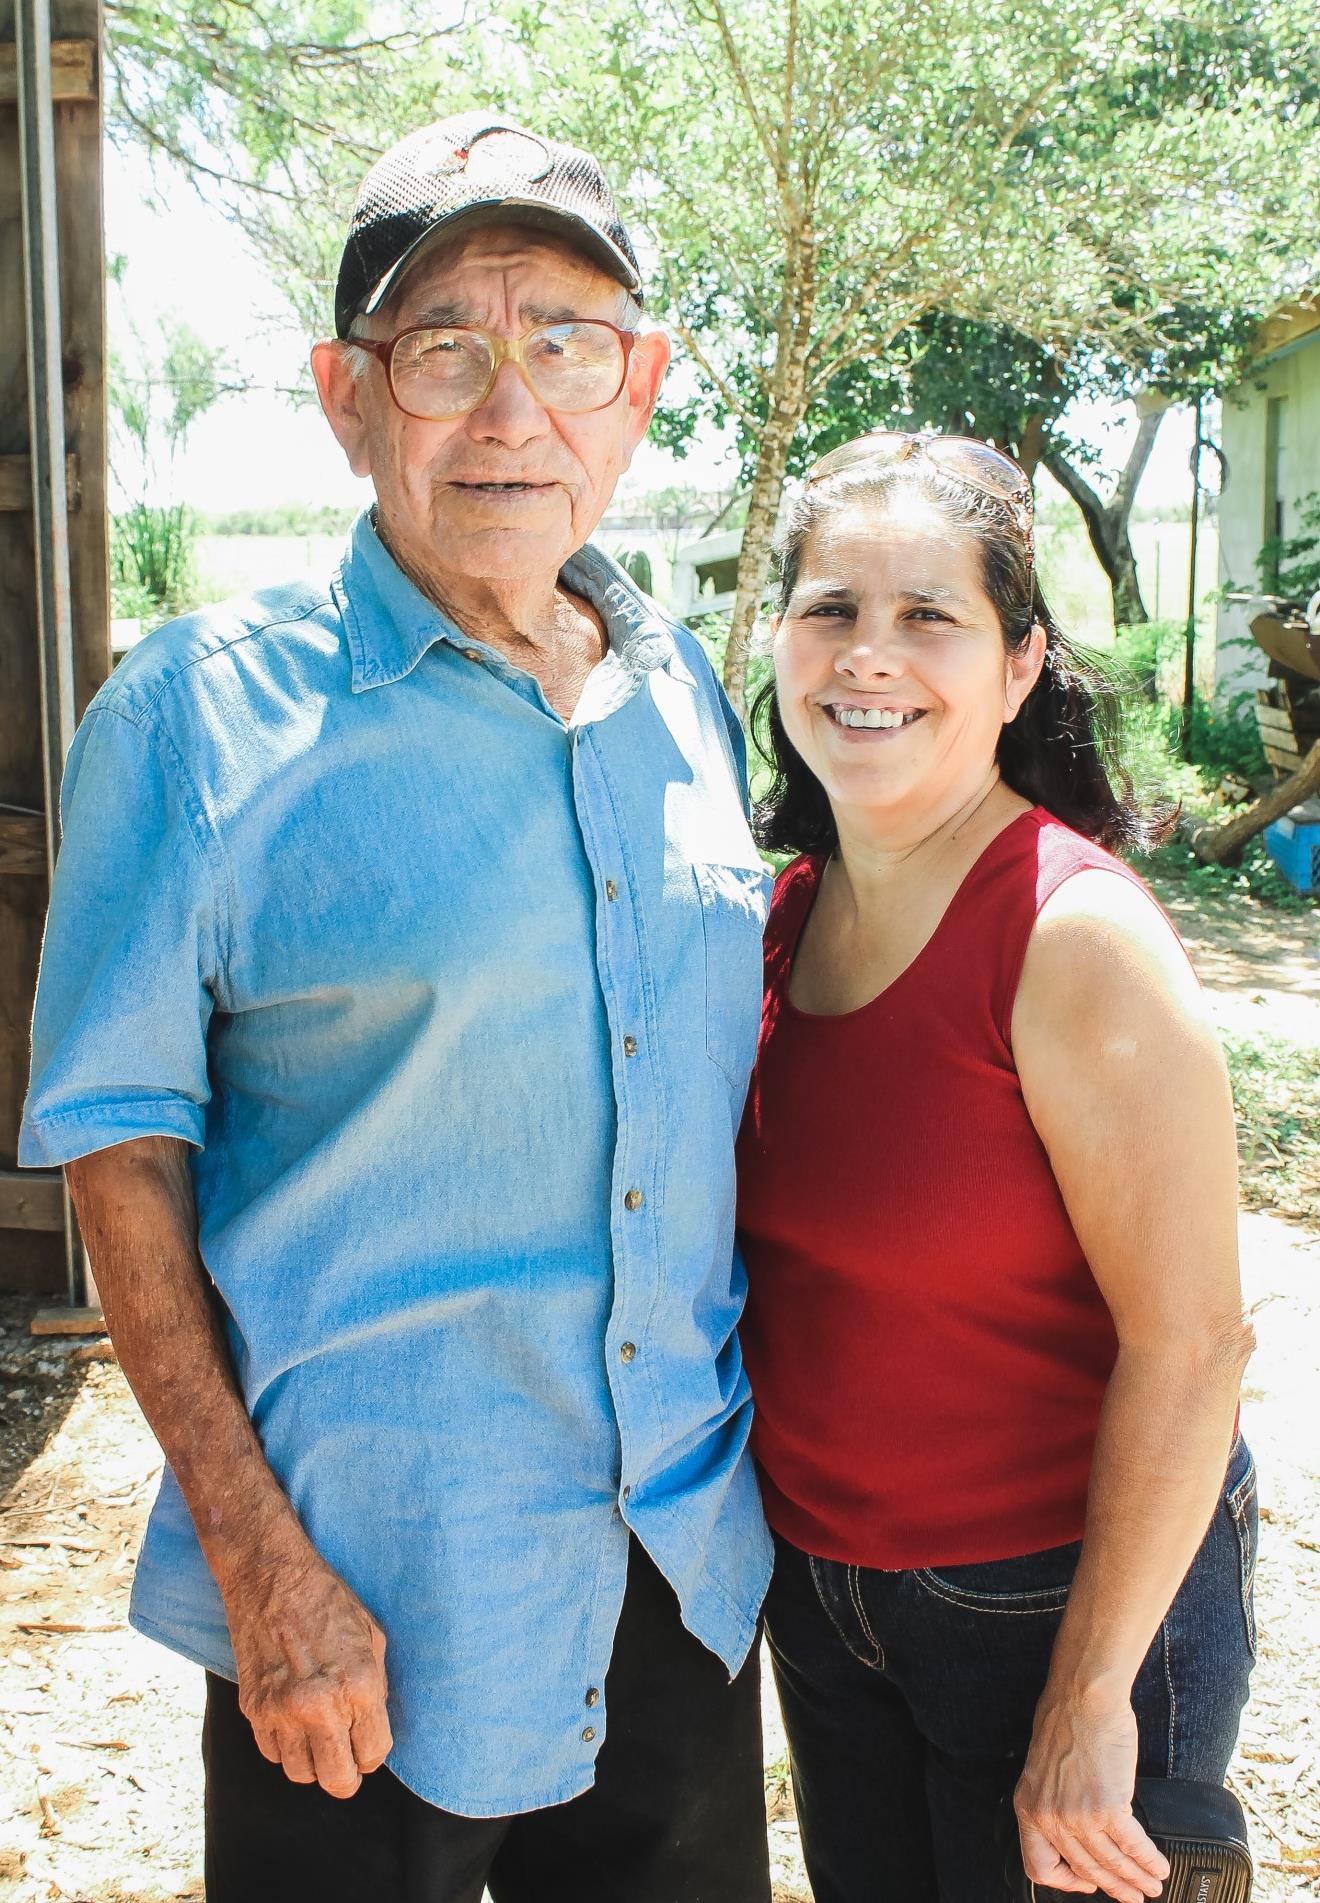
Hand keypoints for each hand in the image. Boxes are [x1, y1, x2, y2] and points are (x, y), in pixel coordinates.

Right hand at [223, 1539, 392, 1798]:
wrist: (269, 1575)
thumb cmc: (327, 1599)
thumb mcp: (371, 1635)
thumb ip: (375, 1687)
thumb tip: (372, 1727)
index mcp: (358, 1685)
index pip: (373, 1755)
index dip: (373, 1752)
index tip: (368, 1742)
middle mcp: (319, 1706)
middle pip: (337, 1780)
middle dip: (346, 1774)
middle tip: (347, 1756)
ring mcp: (281, 1711)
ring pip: (301, 1774)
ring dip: (314, 1761)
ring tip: (319, 1734)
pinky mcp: (252, 1709)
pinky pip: (272, 1754)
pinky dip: (285, 1746)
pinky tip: (293, 1720)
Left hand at [1014, 1686, 1170, 1902]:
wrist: (1083, 1696)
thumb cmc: (1065, 1718)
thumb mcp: (1044, 1767)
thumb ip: (1054, 1799)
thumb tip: (1075, 1825)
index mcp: (1029, 1807)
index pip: (1040, 1865)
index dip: (1064, 1881)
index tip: (1084, 1882)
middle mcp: (1050, 1817)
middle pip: (1085, 1868)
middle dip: (1114, 1886)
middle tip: (1132, 1895)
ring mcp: (1078, 1816)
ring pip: (1111, 1863)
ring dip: (1136, 1879)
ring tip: (1151, 1885)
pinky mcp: (1107, 1808)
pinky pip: (1132, 1846)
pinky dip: (1149, 1860)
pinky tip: (1158, 1865)